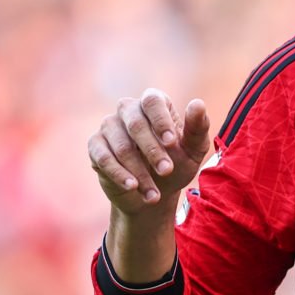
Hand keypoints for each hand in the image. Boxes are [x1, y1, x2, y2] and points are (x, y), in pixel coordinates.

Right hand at [88, 88, 211, 215]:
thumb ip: (198, 128)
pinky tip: (133, 187)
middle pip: (135, 123)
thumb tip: (198, 104)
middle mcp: (129, 110)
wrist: (154, 193)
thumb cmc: (177, 165)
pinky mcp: (96, 146)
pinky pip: (104, 158)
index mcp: (154, 104)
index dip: (161, 120)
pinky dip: (119, 174)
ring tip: (154, 194)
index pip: (152, 101)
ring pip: (122, 146)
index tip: (172, 142)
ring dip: (140, 172)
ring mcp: (109, 126)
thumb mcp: (193, 150)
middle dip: (153, 150)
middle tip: (167, 171)